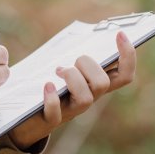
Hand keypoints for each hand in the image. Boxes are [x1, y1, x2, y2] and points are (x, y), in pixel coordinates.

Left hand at [10, 31, 136, 148]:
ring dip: (72, 78)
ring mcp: (70, 111)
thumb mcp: (66, 68)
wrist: (26, 118)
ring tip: (58, 70)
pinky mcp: (49, 120)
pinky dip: (52, 98)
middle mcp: (88, 99)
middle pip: (103, 84)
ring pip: (86, 98)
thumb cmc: (50, 85)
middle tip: (73, 61)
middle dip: (88, 64)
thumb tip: (82, 33)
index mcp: (95, 85)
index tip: (119, 34)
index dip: (128, 56)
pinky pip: (56, 113)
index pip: (124, 75)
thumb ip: (76, 54)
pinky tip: (47, 85)